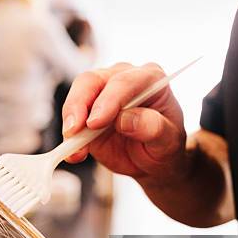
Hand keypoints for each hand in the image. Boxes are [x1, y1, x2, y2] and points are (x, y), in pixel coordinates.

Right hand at [62, 62, 186, 184]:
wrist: (152, 158)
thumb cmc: (164, 143)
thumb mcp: (168, 140)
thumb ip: (153, 127)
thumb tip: (125, 120)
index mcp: (149, 79)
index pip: (125, 82)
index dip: (108, 100)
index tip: (95, 122)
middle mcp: (122, 79)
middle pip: (92, 80)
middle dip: (79, 104)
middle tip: (74, 130)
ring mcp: (101, 93)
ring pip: (78, 94)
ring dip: (70, 120)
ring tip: (73, 146)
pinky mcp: (86, 111)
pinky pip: (72, 119)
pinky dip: (69, 136)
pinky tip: (74, 153)